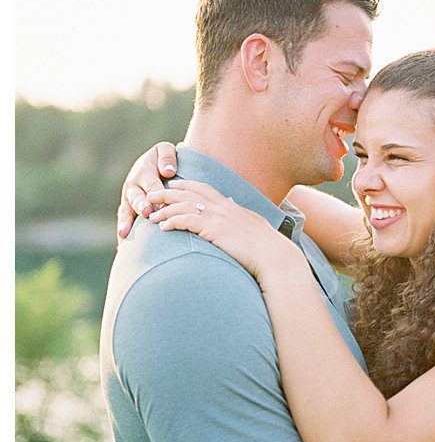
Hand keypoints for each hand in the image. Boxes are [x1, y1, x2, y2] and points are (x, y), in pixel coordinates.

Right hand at [117, 142, 178, 242]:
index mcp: (143, 172)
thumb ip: (167, 158)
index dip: (156, 191)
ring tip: (124, 234)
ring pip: (126, 211)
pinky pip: (124, 221)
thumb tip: (168, 171)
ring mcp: (129, 199)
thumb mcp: (165, 150)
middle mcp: (133, 186)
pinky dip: (123, 232)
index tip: (162, 202)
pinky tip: (121, 246)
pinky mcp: (128, 209)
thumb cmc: (164, 159)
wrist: (155, 164)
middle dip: (141, 205)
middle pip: (136, 197)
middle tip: (147, 213)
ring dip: (126, 222)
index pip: (151, 183)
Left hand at [147, 179, 302, 281]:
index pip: (205, 189)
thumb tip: (238, 214)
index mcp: (232, 207)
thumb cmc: (267, 248)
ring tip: (152, 215)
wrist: (275, 256)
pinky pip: (186, 220)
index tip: (174, 184)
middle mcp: (224, 207)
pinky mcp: (214, 229)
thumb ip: (243, 219)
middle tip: (152, 194)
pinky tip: (162, 227)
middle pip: (190, 193)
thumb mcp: (255, 228)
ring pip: (184, 205)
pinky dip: (171, 222)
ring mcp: (219, 217)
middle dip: (168, 192)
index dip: (187, 185)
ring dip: (165, 209)